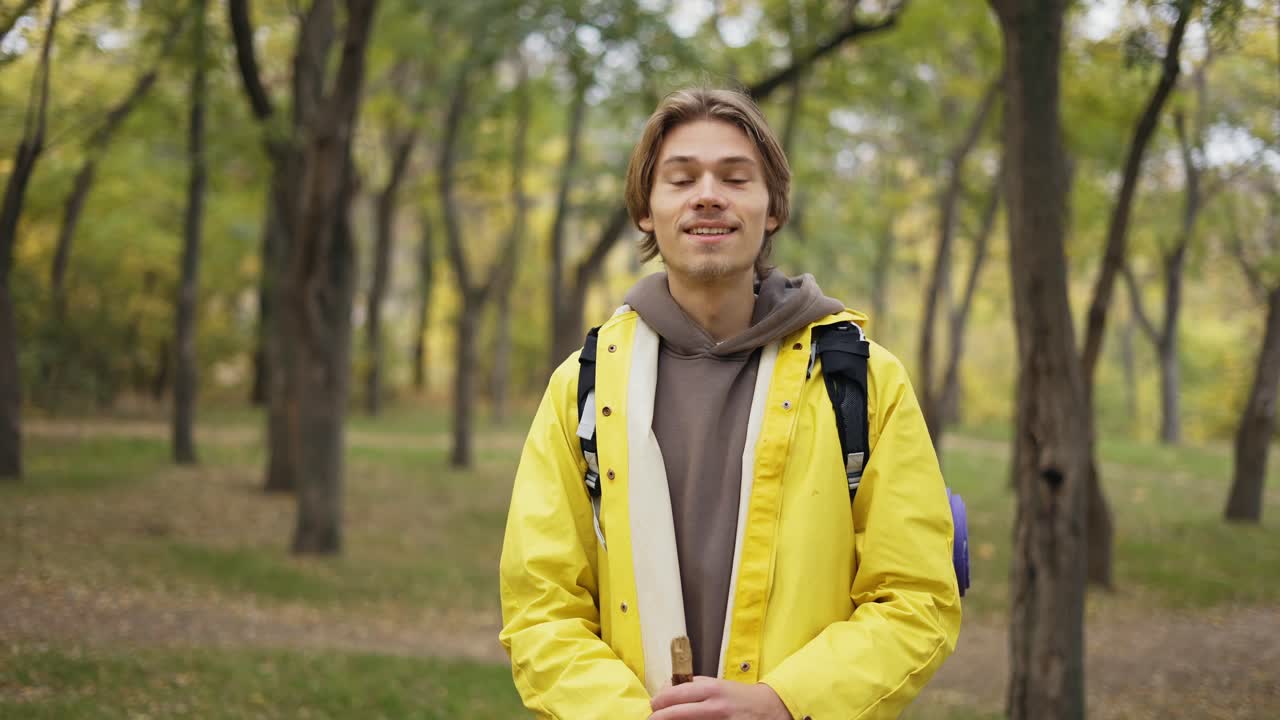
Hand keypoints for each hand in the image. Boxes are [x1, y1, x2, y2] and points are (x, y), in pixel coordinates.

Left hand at [649, 676, 790, 718]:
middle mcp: (716, 706)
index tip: (654, 704)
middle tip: (652, 719)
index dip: (660, 701)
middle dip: (659, 717)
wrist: (769, 709)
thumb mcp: (716, 684)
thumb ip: (693, 685)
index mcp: (712, 690)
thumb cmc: (739, 696)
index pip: (677, 694)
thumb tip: (666, 689)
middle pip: (677, 713)